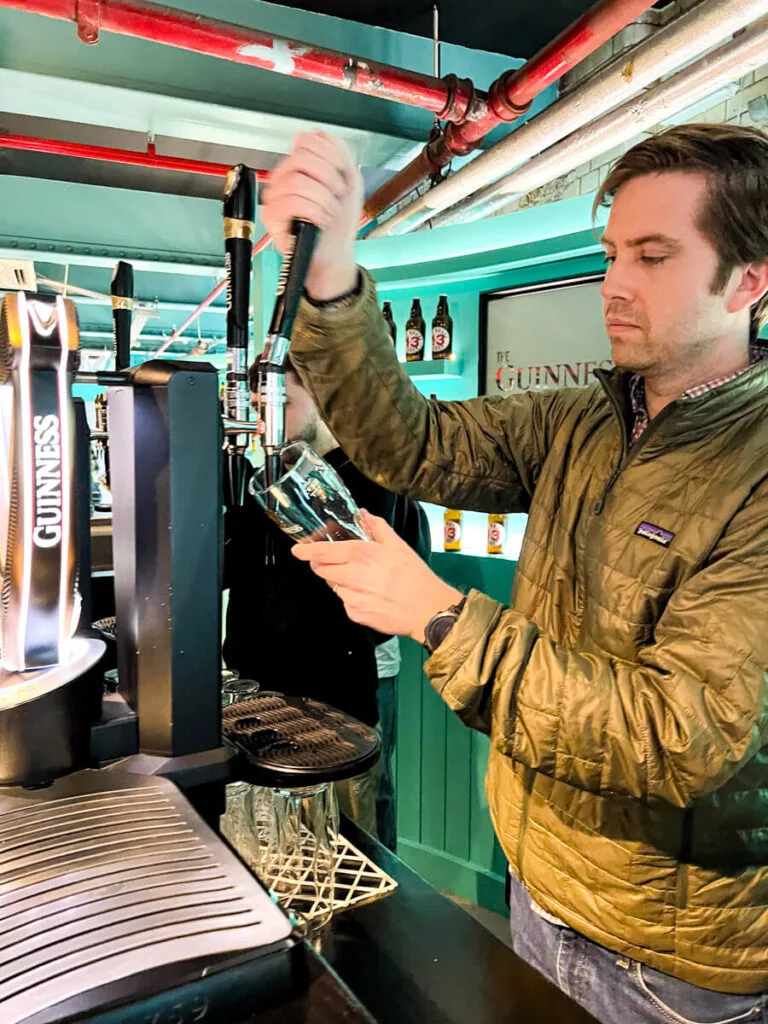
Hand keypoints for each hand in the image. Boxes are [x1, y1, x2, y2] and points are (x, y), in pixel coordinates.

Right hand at [260, 131, 362, 300]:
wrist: (334, 254)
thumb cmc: (339, 222)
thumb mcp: (349, 180)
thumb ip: (339, 152)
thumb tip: (320, 134)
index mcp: (300, 165)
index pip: (307, 140)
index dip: (330, 155)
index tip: (342, 177)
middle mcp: (284, 176)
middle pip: (302, 157)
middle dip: (329, 178)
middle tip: (337, 197)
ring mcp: (276, 195)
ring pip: (298, 180)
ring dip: (324, 199)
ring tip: (330, 212)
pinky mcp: (272, 215)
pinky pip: (292, 201)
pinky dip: (314, 211)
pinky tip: (321, 220)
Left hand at [292, 510, 461, 642]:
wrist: (427, 610)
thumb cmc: (416, 578)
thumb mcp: (398, 546)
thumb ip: (377, 527)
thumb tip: (363, 514)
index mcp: (362, 554)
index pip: (322, 552)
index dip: (306, 551)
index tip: (297, 550)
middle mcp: (353, 575)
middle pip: (322, 570)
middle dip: (324, 565)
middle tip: (338, 562)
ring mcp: (352, 597)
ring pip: (334, 586)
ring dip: (341, 581)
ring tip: (365, 581)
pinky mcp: (355, 614)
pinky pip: (345, 602)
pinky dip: (352, 597)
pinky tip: (370, 595)